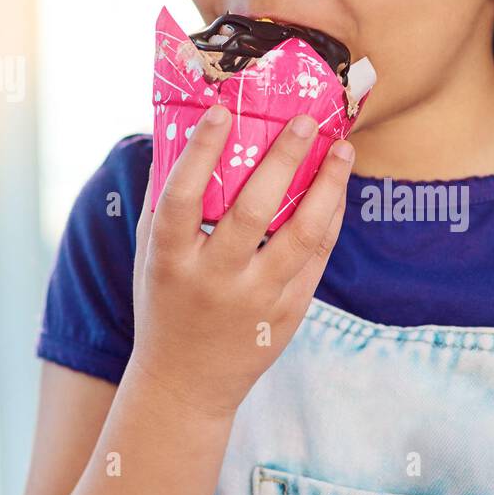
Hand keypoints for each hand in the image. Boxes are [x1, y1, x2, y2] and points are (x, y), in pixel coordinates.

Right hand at [129, 106, 353, 416]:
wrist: (186, 383)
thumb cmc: (167, 302)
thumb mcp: (150, 256)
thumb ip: (164, 201)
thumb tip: (181, 130)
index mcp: (170, 260)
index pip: (181, 198)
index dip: (200, 153)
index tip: (223, 111)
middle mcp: (213, 280)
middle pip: (252, 212)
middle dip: (282, 160)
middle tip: (306, 121)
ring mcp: (255, 299)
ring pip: (301, 235)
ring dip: (326, 187)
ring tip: (343, 149)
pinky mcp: (288, 313)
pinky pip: (317, 258)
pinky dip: (332, 218)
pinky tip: (337, 188)